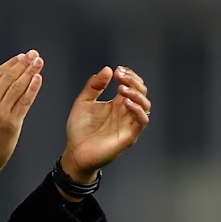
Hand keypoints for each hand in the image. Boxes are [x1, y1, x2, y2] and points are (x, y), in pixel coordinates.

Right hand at [0, 50, 43, 197]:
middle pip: (9, 78)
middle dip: (23, 64)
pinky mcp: (12, 123)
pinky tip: (38, 79)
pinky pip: (24, 102)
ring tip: (38, 62)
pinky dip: (32, 89)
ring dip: (30, 72)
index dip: (10, 63)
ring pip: (18, 87)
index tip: (21, 56)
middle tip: (33, 55)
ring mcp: (1, 112)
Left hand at [61, 66, 149, 182]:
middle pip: (141, 93)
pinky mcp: (129, 136)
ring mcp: (128, 124)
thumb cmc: (80, 129)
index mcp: (117, 104)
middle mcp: (126, 113)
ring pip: (145, 106)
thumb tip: (107, 69)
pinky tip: (126, 102)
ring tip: (121, 88)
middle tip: (120, 75)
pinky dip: (137, 110)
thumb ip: (94, 86)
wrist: (75, 152)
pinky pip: (141, 122)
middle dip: (133, 81)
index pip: (132, 86)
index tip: (117, 70)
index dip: (129, 76)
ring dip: (136, 94)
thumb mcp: (83, 102)